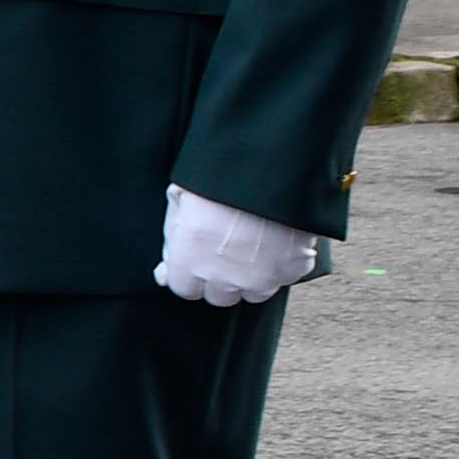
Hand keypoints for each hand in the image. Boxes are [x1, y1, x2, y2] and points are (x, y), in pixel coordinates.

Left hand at [154, 185, 321, 306]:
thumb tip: (164, 273)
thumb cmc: (217, 177)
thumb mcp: (179, 201)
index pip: (186, 290)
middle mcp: (224, 277)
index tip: (199, 259)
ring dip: (253, 276)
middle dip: (221, 278)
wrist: (268, 162)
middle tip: (228, 250)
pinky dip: (284, 264)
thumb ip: (172, 242)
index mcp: (189, 262)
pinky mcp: (294, 268)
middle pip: (221, 296)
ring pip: (255, 292)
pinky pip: (286, 276)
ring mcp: (262, 277)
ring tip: (255, 245)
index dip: (192, 274)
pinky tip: (279, 240)